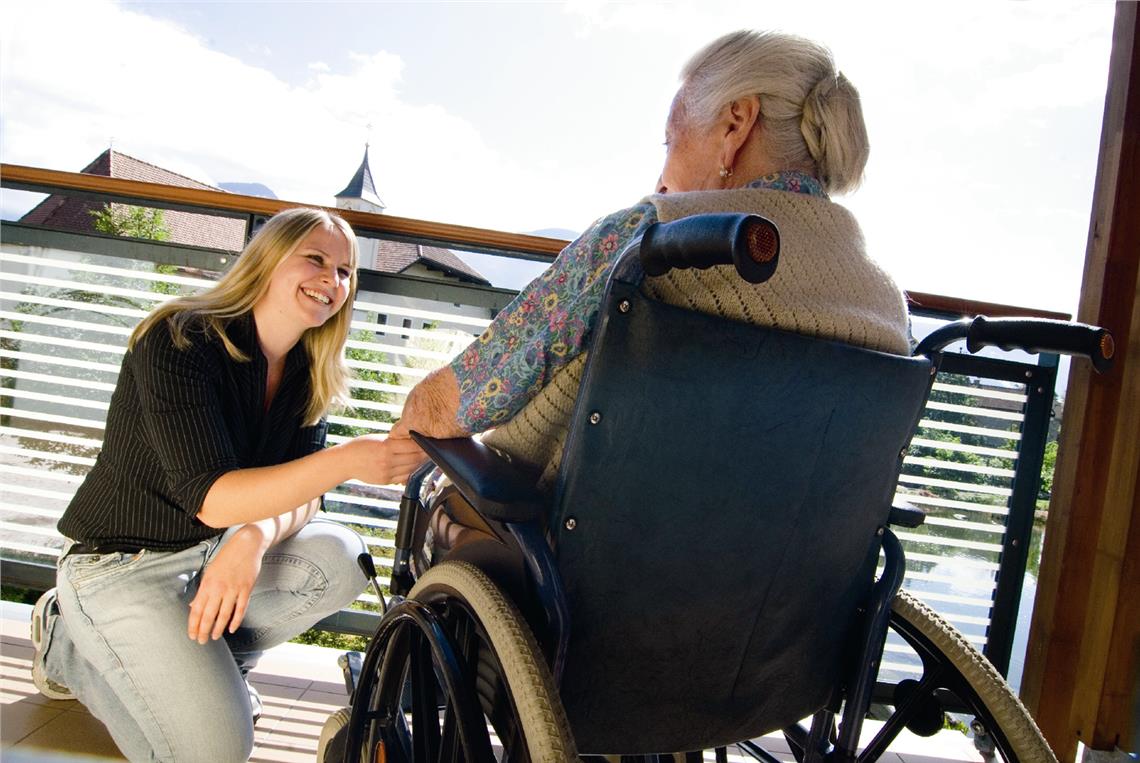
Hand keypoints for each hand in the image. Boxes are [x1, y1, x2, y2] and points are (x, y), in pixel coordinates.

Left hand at [187, 529, 264, 643]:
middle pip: (209, 615)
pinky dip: (236, 620)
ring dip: (218, 628)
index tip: (192, 635)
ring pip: (224, 615)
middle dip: (203, 630)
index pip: (196, 609)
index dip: (193, 624)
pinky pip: (240, 609)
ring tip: (214, 637)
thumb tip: (192, 606)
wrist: (246, 545)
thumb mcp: (210, 572)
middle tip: (201, 642)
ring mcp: (233, 589)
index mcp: (207, 584)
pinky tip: (231, 629)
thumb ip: (202, 591)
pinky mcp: (246, 589)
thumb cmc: (226, 558)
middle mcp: (219, 588)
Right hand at [349, 434, 425, 484]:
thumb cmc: (360, 446)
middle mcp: (387, 461)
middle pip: (415, 459)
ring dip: (419, 464)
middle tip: (429, 449)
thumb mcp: (377, 438)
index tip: (427, 441)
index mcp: (386, 447)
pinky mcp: (386, 481)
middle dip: (424, 454)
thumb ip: (395, 439)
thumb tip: (412, 438)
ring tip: (422, 458)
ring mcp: (387, 473)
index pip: (413, 446)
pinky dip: (410, 472)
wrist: (345, 462)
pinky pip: (404, 478)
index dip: (423, 444)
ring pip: (411, 469)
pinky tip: (412, 466)